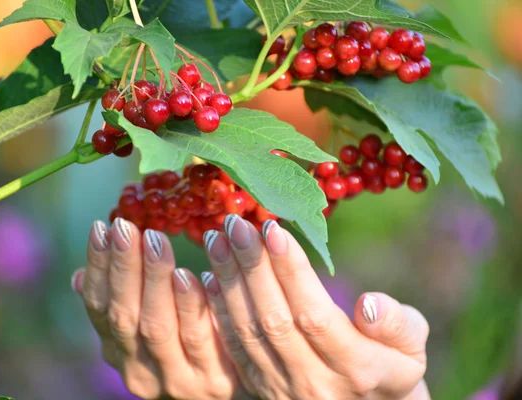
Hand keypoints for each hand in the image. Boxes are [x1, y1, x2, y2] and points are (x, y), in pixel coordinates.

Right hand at [72, 219, 248, 398]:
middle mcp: (138, 371)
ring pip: (156, 327)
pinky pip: (197, 339)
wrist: (231, 391)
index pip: (99, 307)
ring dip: (154, 279)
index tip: (101, 228)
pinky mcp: (210, 381)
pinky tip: (187, 274)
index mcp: (118, 352)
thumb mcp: (148, 326)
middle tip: (126, 227)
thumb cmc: (184, 343)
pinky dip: (189, 305)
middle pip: (123, 315)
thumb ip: (119, 303)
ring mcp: (174, 380)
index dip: (98, 267)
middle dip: (123, 266)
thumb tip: (79, 277)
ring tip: (155, 240)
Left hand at [201, 215, 430, 399]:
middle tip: (234, 223)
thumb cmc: (394, 368)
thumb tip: (368, 303)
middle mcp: (314, 383)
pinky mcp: (261, 388)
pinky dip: (219, 311)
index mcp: (357, 369)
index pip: (314, 314)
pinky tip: (210, 276)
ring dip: (229, 282)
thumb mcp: (412, 347)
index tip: (272, 228)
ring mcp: (282, 389)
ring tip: (216, 239)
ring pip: (248, 332)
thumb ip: (397, 325)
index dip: (290, 271)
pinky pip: (235, 348)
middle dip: (251, 267)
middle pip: (274, 320)